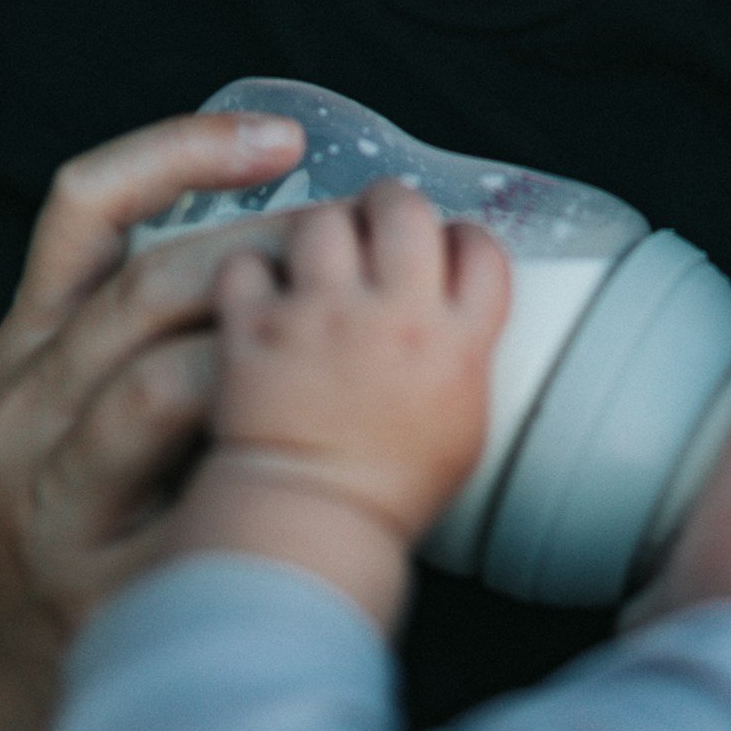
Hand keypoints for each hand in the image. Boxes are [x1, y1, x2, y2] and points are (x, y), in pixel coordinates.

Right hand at [0, 111, 307, 730]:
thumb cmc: (72, 517)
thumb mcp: (73, 400)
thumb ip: (149, 322)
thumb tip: (311, 234)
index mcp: (27, 345)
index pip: (84, 207)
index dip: (182, 152)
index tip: (286, 136)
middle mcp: (24, 408)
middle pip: (147, 287)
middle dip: (272, 251)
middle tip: (363, 246)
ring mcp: (53, 500)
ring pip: (159, 386)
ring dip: (270, 354)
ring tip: (350, 340)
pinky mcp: (96, 588)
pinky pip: (189, 505)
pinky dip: (258, 469)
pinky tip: (316, 459)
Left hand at [171, 182, 509, 618]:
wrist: (308, 527)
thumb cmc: (386, 495)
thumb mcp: (462, 428)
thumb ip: (463, 358)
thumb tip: (455, 315)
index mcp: (456, 344)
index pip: (481, 251)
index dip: (464, 236)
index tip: (448, 244)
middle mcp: (393, 316)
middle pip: (404, 210)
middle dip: (392, 203)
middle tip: (379, 215)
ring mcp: (321, 317)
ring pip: (325, 220)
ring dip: (322, 226)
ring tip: (317, 248)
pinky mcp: (257, 328)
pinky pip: (250, 261)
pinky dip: (251, 267)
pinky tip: (259, 285)